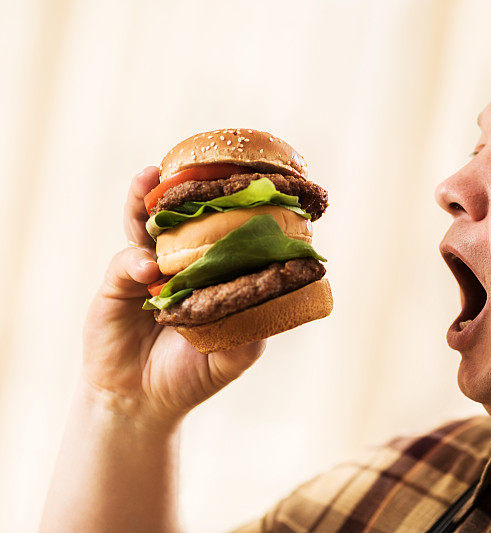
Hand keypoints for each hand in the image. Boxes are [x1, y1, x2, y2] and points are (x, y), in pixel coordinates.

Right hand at [81, 166, 266, 428]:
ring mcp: (145, 270)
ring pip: (144, 226)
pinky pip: (125, 264)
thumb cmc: (194, 374)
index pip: (220, 230)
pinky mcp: (116, 285)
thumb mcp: (235, 352)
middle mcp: (178, 263)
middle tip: (198, 162)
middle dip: (186, 187)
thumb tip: (283, 292)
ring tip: (152, 176)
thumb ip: (256, 323)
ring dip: (146, 200)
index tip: (251, 179)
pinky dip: (136, 261)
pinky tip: (147, 267)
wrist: (143, 402)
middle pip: (181, 217)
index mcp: (208, 272)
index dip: (231, 204)